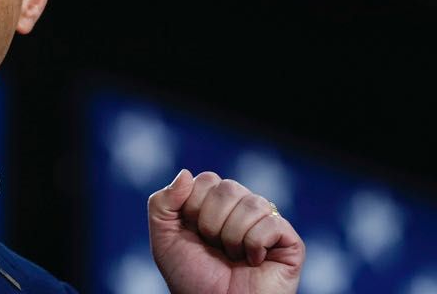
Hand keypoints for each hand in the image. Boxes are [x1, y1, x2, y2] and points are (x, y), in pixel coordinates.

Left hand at [147, 169, 304, 293]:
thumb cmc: (191, 278)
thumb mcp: (164, 238)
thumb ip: (162, 202)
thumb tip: (185, 173)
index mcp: (214, 204)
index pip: (207, 180)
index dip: (194, 207)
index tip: (194, 234)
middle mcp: (242, 209)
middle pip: (228, 187)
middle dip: (211, 222)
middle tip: (214, 247)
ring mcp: (267, 223)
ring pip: (251, 203)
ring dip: (232, 236)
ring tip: (233, 256)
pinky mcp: (289, 241)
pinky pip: (272, 223)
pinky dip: (255, 245)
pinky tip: (253, 261)